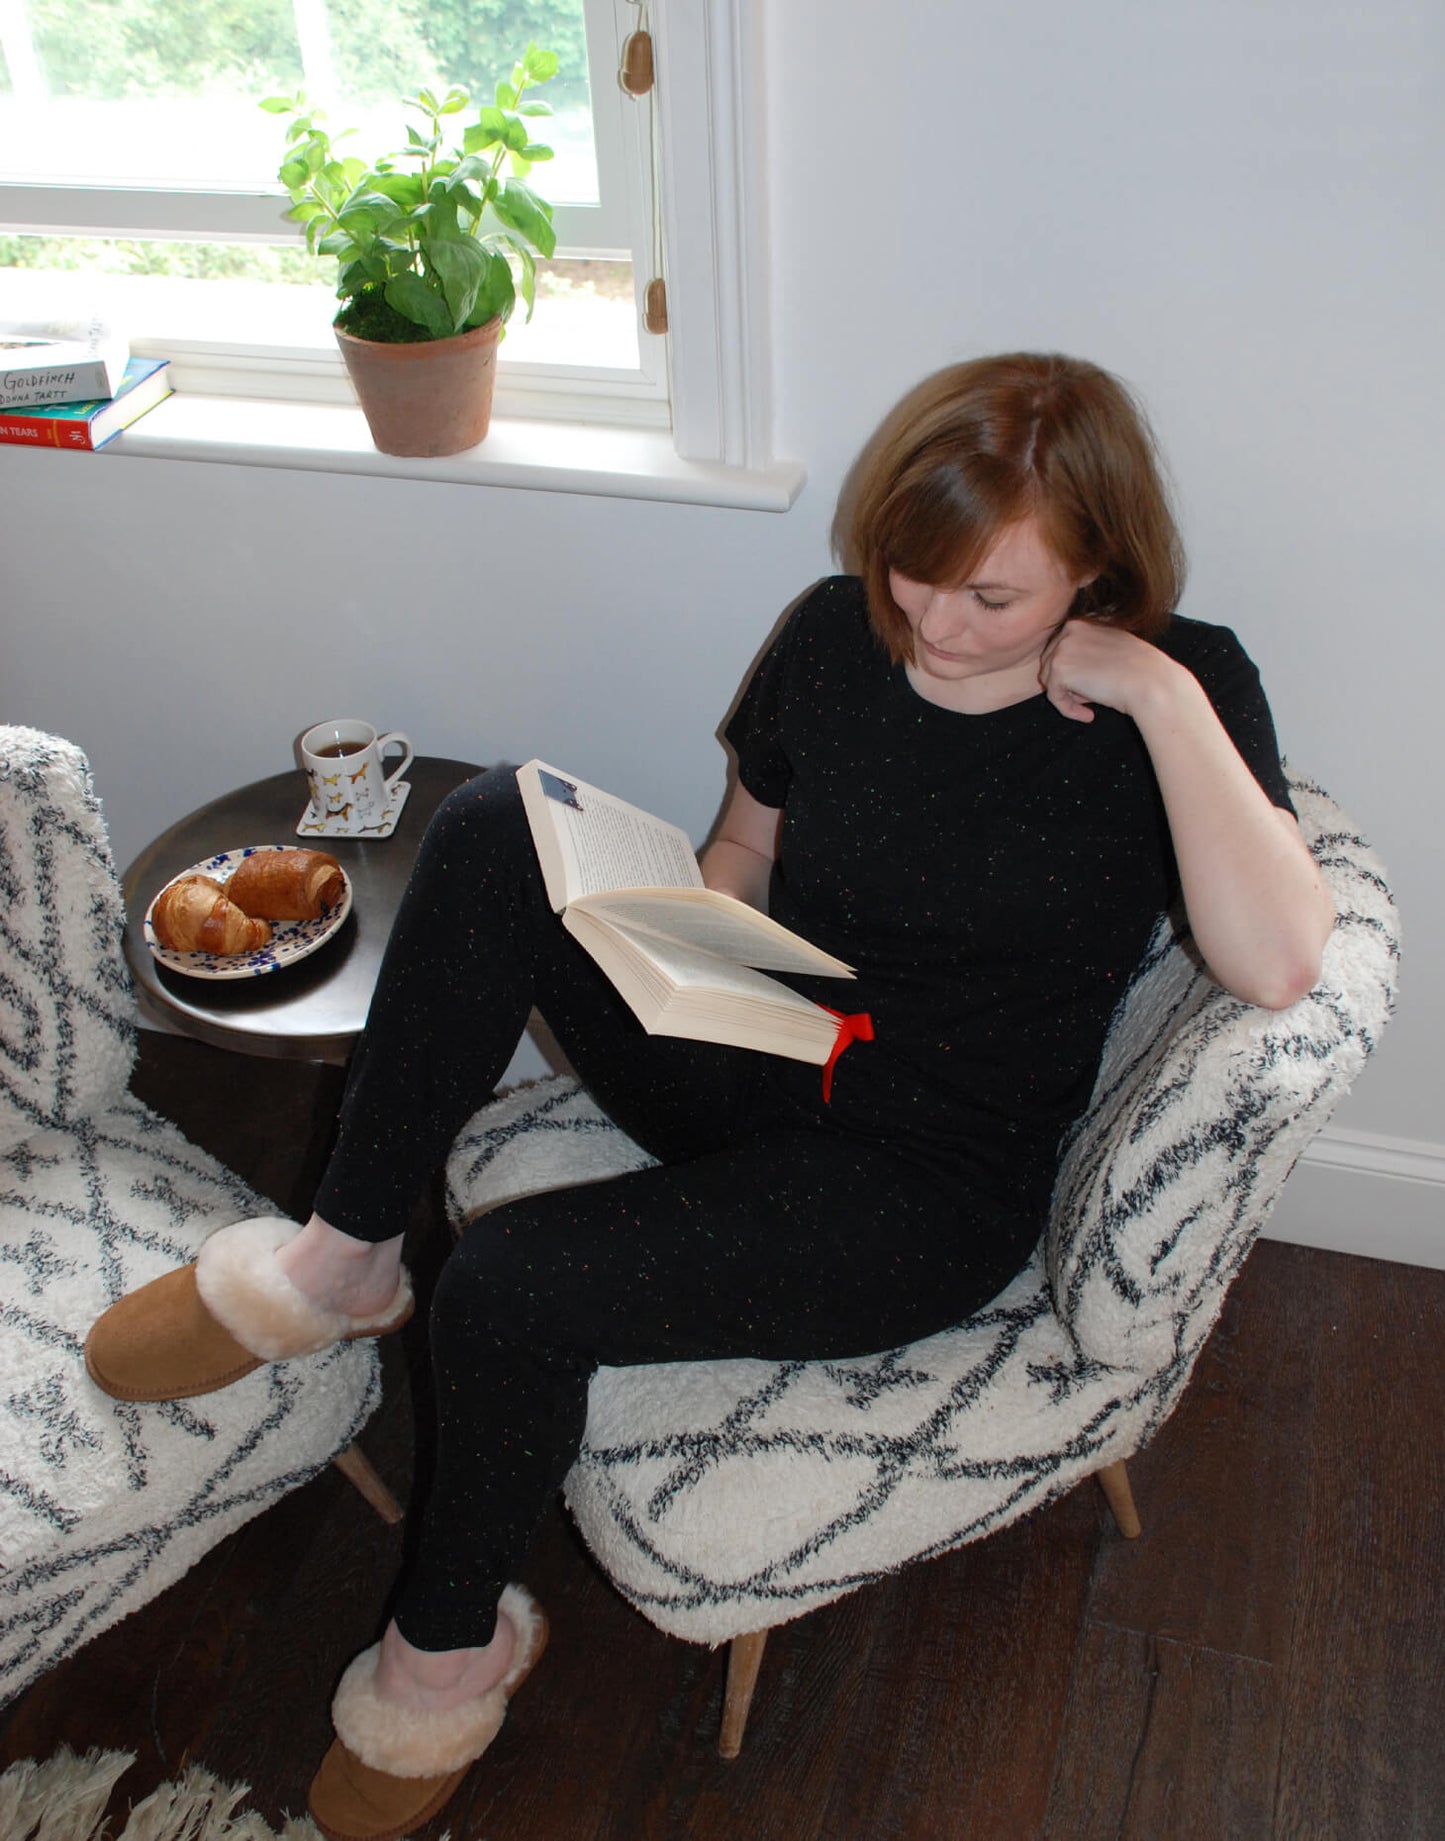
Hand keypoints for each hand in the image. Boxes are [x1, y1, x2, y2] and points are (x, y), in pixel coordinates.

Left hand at [1038, 620, 1182, 723]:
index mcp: (1084, 621)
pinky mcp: (1059, 669)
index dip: (1074, 671)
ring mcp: (1062, 647)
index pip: (1063, 649)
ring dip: (1068, 696)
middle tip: (1088, 697)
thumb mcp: (1112, 648)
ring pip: (1050, 679)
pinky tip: (1089, 715)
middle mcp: (1070, 628)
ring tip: (1091, 704)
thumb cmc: (1140, 669)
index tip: (1090, 685)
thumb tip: (1069, 672)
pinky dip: (1068, 709)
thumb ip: (1088, 652)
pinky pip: (1053, 696)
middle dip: (1067, 683)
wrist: (1150, 682)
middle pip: (1051, 663)